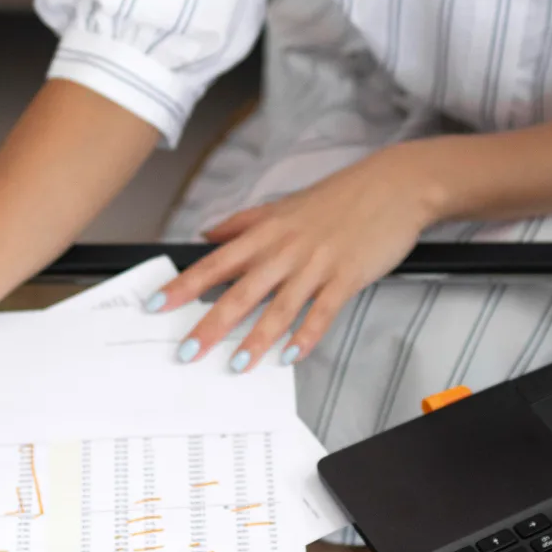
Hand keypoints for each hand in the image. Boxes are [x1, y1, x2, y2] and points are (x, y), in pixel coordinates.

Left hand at [153, 144, 438, 369]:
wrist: (393, 186)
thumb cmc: (340, 197)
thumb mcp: (284, 204)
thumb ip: (244, 222)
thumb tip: (208, 234)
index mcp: (267, 232)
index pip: (217, 262)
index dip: (185, 285)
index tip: (157, 304)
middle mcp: (286, 250)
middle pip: (241, 291)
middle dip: (211, 324)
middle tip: (187, 351)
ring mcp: (317, 265)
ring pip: (280, 307)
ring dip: (257, 339)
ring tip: (236, 365)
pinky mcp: (347, 277)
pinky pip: (323, 311)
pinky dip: (307, 335)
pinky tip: (292, 356)